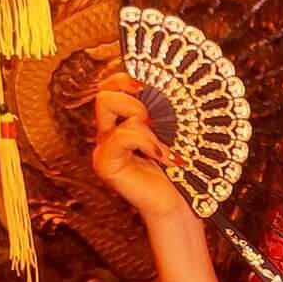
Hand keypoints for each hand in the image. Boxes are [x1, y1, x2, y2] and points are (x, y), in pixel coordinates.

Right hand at [91, 73, 190, 223]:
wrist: (178, 204)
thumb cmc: (179, 169)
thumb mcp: (172, 132)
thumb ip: (162, 111)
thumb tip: (171, 81)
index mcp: (121, 124)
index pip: (109, 87)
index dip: (124, 77)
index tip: (148, 83)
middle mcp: (108, 133)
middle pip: (103, 92)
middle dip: (132, 96)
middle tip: (154, 119)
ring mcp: (103, 148)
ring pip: (109, 106)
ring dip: (143, 122)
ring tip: (161, 146)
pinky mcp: (105, 163)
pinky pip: (122, 135)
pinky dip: (147, 142)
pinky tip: (162, 158)